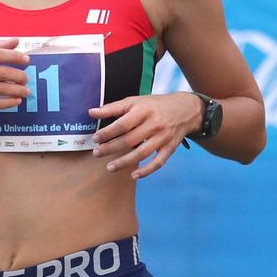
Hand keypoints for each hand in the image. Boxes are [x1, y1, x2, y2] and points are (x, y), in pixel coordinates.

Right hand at [0, 39, 29, 119]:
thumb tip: (15, 40)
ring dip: (17, 90)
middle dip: (18, 76)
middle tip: (26, 78)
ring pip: (0, 89)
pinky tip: (16, 101)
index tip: (26, 59)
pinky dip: (8, 102)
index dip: (13, 56)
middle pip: (0, 73)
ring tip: (25, 91)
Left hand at [89, 91, 203, 179]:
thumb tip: (91, 112)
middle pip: (130, 140)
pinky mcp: (170, 148)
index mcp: (144, 110)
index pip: (122, 124)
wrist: (185, 109)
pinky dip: (146, 171)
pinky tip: (134, 176)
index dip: (108, 133)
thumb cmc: (155, 105)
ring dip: (124, 162)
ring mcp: (163, 137)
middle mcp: (154, 124)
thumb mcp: (135, 101)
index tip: (96, 138)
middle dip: (111, 148)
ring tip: (109, 167)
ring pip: (142, 153)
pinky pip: (158, 162)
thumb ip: (113, 108)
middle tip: (97, 153)